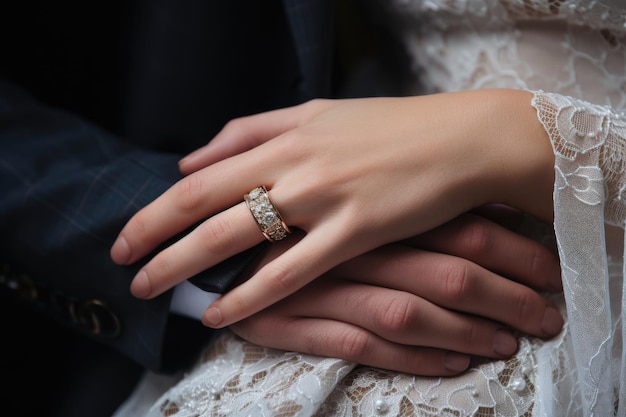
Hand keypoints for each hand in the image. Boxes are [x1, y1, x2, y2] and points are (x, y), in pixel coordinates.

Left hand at [110, 89, 554, 327]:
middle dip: (152, 236)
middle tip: (122, 264)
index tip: (131, 231)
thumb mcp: (318, 113)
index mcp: (286, 133)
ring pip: (233, 235)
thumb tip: (194, 158)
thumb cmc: (392, 128)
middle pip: (202, 201)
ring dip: (183, 265)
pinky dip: (249, 294)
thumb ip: (253, 129)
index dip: (159, 204)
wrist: (462, 140)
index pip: (201, 171)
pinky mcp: (356, 231)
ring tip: (151, 289)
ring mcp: (323, 197)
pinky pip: (291, 271)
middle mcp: (294, 162)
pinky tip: (219, 314)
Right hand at [230, 212, 562, 375]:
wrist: (210, 244)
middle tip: (546, 315)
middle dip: (506, 295)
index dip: (510, 248)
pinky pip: (364, 345)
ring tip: (508, 345)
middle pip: (446, 270)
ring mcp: (324, 284)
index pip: (457, 224)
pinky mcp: (297, 321)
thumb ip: (395, 199)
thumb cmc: (281, 212)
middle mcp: (352, 243)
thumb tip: (466, 194)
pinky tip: (451, 365)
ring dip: (467, 332)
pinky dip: (413, 358)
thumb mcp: (325, 186)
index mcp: (366, 203)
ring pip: (410, 311)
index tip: (547, 267)